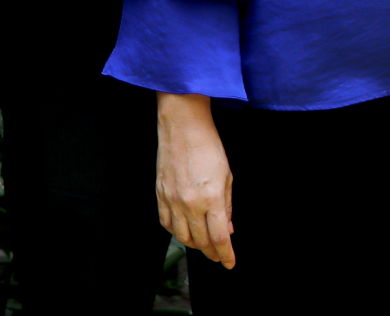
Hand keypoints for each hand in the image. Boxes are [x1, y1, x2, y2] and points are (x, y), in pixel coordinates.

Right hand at [156, 94, 235, 268]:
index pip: (219, 238)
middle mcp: (190, 203)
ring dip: (194, 244)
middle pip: (200, 241)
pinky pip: (166, 223)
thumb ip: (227, 206)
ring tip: (204, 244)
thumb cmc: (209, 146)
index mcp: (211, 198)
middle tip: (219, 256)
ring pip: (181, 236)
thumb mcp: (227, 175)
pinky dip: (176, 231)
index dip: (226, 255)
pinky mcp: (160, 194)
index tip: (230, 263)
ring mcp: (172, 200)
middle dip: (212, 253)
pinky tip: (184, 230)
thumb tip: (227, 228)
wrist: (183, 126)